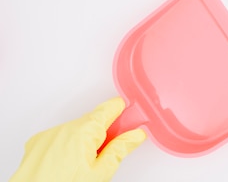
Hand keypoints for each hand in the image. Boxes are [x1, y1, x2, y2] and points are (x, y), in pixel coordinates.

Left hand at [10, 97, 145, 181]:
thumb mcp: (101, 173)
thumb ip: (120, 150)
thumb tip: (135, 135)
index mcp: (84, 131)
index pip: (110, 108)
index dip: (124, 112)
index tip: (133, 119)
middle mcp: (64, 128)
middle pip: (93, 122)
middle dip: (104, 134)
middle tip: (110, 152)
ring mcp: (49, 135)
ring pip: (76, 131)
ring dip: (85, 141)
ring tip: (84, 166)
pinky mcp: (37, 144)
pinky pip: (60, 138)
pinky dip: (68, 147)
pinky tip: (68, 165)